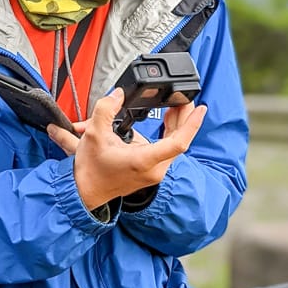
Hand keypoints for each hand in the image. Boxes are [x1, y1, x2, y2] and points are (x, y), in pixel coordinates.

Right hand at [47, 89, 206, 211]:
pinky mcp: (153, 171)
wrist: (87, 192)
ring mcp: (155, 172)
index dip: (192, 124)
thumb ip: (106, 109)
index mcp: (143, 160)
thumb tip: (118, 94)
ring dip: (178, 124)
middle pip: (180, 140)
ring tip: (177, 104)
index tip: (200, 108)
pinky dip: (171, 133)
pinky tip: (168, 119)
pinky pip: (168, 149)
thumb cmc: (91, 170)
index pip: (178, 142)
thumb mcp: (93, 135)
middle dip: (185, 117)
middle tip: (184, 98)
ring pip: (175, 144)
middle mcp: (154, 169)